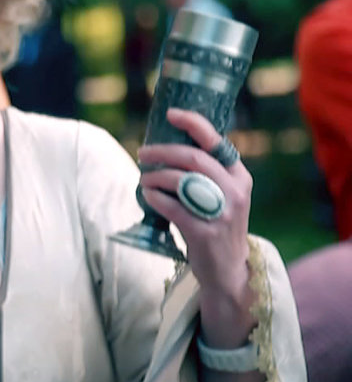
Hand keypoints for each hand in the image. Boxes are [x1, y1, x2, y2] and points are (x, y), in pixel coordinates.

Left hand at [137, 109, 254, 322]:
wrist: (228, 268)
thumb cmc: (216, 223)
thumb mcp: (223, 193)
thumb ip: (205, 172)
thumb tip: (167, 145)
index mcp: (239, 176)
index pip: (216, 141)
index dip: (192, 123)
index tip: (170, 114)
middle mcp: (234, 191)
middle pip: (192, 158)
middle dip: (161, 151)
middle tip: (142, 153)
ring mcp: (221, 212)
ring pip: (180, 180)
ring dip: (154, 176)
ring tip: (144, 179)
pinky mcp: (205, 232)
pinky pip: (171, 206)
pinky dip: (154, 198)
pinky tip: (148, 196)